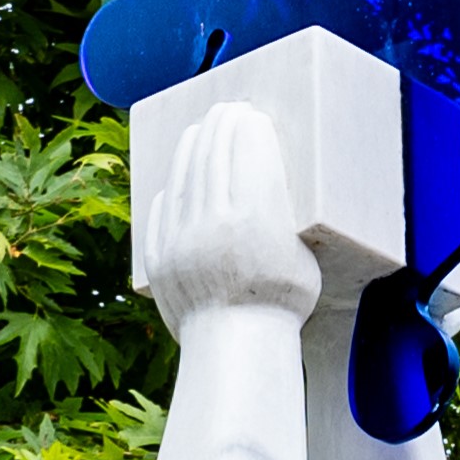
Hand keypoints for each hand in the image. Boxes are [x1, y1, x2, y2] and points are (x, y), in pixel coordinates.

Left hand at [136, 96, 318, 333]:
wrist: (234, 349)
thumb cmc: (279, 307)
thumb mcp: (302, 257)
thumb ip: (285, 218)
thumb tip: (273, 185)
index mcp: (255, 217)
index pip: (248, 152)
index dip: (249, 128)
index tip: (252, 115)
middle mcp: (214, 221)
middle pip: (214, 155)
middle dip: (220, 126)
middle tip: (227, 110)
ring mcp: (180, 238)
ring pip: (184, 175)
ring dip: (193, 146)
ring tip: (201, 130)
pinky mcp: (158, 255)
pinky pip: (162, 208)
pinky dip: (171, 186)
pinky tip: (178, 177)